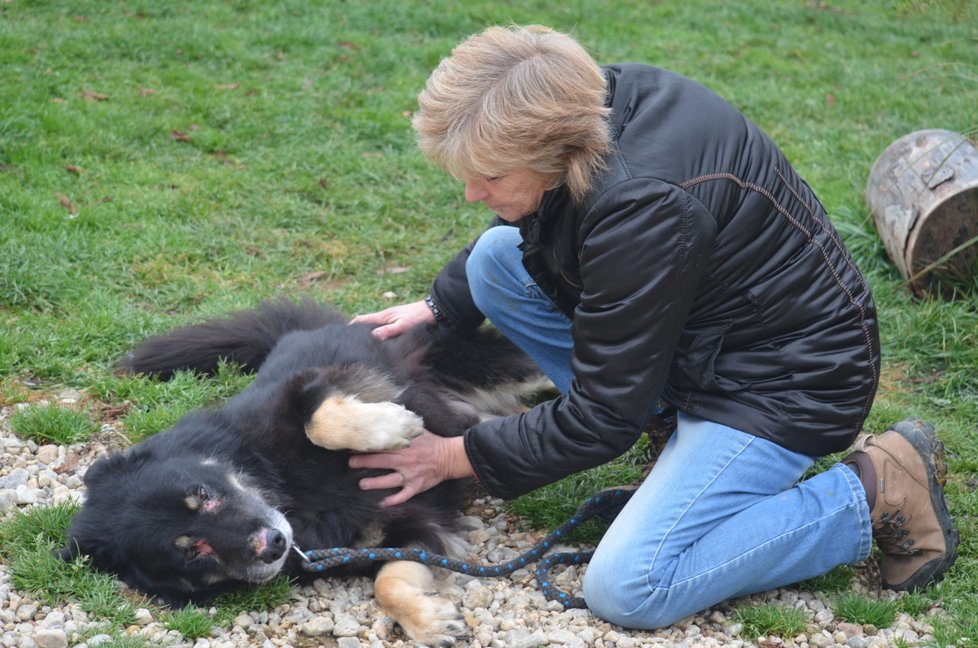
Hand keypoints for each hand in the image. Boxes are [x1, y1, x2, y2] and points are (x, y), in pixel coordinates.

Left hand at [348, 431, 472, 506]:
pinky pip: (404, 495)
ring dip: (375, 483)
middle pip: (381, 461)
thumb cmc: (431, 442)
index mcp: (404, 446)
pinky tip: (382, 503)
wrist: (449, 456)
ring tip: (362, 484)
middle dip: (364, 462)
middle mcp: (405, 460)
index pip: (382, 445)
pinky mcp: (416, 486)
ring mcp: (410, 475)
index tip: (354, 446)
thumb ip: (403, 425)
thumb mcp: (418, 430)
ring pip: (390, 480)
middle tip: (351, 463)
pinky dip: (394, 500)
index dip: (367, 446)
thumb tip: (388, 414)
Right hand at [350, 300, 433, 339]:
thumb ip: (389, 330)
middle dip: (357, 332)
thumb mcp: (404, 325)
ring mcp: (391, 319)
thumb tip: (372, 336)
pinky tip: (380, 344)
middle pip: (365, 324)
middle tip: (349, 345)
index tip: (341, 335)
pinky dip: (378, 335)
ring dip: (368, 334)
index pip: (361, 320)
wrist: (435, 310)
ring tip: (362, 347)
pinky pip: (383, 329)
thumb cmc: (420, 317)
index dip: (350, 327)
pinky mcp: (398, 322)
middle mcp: (385, 317)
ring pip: (374, 327)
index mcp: (383, 316)